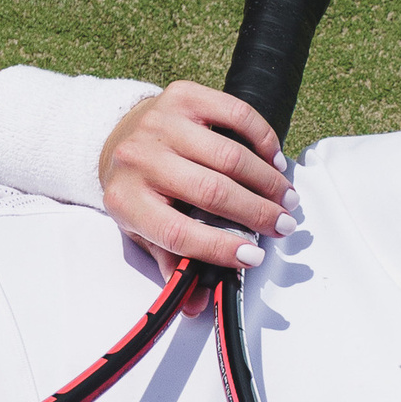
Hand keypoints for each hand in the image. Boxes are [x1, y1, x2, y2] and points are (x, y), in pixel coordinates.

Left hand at [98, 83, 297, 276]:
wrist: (115, 138)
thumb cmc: (137, 190)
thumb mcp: (143, 230)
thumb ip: (171, 264)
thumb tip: (197, 305)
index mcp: (127, 201)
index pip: (179, 232)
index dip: (219, 247)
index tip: (253, 256)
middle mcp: (140, 160)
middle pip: (212, 192)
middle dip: (256, 213)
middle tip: (283, 225)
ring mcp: (161, 124)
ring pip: (230, 155)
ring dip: (266, 180)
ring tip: (284, 197)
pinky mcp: (183, 96)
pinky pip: (235, 114)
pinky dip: (262, 139)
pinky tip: (273, 161)